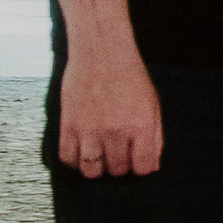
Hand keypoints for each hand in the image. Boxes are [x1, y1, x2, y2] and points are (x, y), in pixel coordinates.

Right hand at [58, 50, 161, 176]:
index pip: (143, 167)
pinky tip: (82, 149)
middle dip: (119, 165)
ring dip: (97, 166)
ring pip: (91, 171)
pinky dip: (75, 160)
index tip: (137, 161)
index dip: (141, 167)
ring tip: (100, 153)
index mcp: (141, 125)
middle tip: (117, 151)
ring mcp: (90, 130)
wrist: (102, 51)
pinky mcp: (69, 125)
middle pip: (117, 170)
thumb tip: (151, 165)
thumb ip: (155, 137)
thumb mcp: (152, 103)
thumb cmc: (128, 75)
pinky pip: (68, 159)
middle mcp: (116, 130)